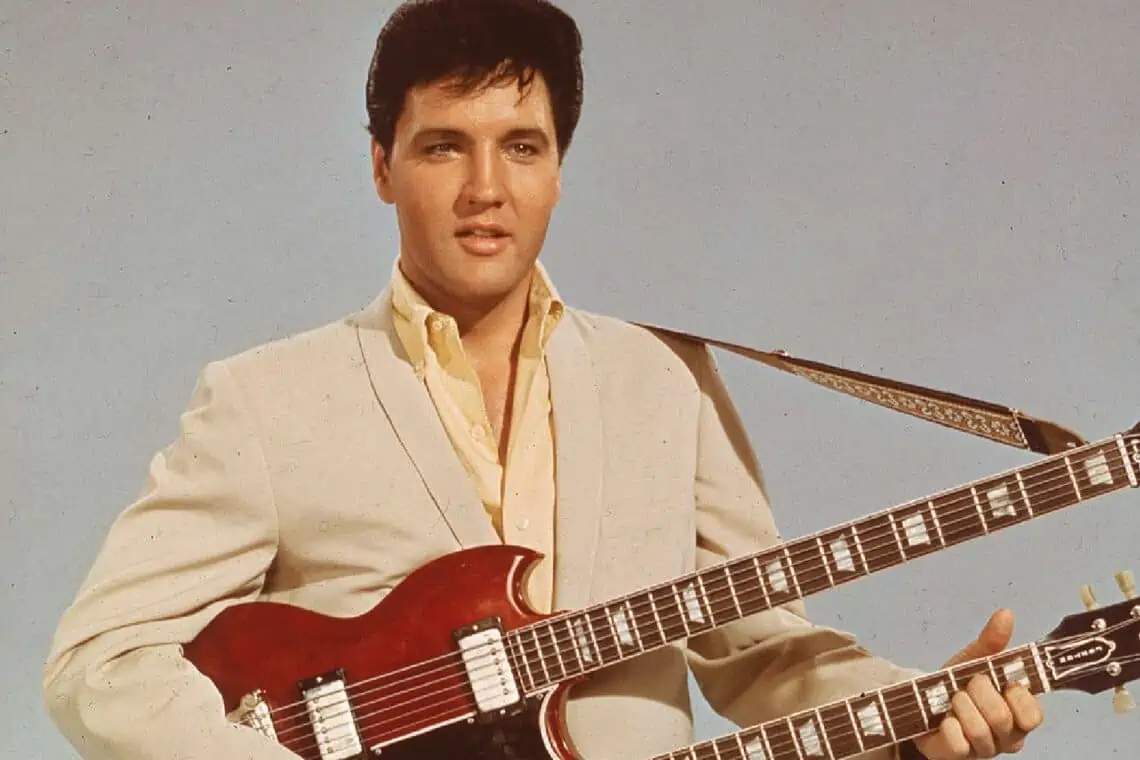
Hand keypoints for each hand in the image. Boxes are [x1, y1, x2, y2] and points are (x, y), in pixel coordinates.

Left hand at [911, 609, 1043, 758]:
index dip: (1016, 695)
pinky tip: (943, 719)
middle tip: (968, 684)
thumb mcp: (974, 659)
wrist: (921, 703)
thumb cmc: (956, 684)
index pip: (1034, 714)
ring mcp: (984, 750)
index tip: (1001, 680)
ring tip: (953, 699)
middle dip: (980, 692)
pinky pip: (959, 745)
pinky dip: (948, 726)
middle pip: (1003, 719)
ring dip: (961, 706)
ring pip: (981, 731)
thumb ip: (992, 640)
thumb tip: (1006, 614)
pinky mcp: (959, 757)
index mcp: (1018, 713)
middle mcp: (1007, 737)